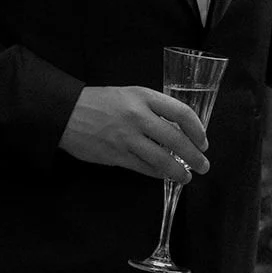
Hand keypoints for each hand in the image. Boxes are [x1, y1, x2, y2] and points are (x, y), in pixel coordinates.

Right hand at [58, 86, 210, 183]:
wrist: (67, 113)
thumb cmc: (100, 103)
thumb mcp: (129, 95)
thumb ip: (152, 109)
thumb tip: (177, 130)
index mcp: (144, 97)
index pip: (181, 113)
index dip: (197, 130)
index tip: (203, 141)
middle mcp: (138, 116)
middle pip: (176, 140)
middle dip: (194, 156)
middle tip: (204, 165)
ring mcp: (127, 138)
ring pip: (162, 159)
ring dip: (179, 172)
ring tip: (187, 177)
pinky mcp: (117, 156)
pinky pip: (145, 169)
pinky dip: (159, 174)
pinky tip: (165, 176)